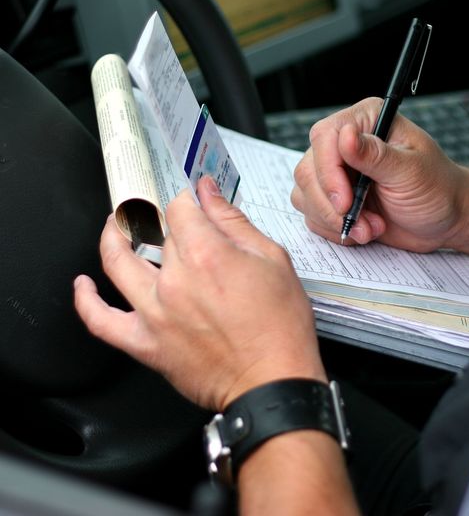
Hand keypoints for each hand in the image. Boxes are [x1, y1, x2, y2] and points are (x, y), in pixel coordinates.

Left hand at [74, 177, 325, 411]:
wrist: (274, 382)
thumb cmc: (280, 326)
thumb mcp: (272, 260)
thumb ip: (234, 222)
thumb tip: (209, 193)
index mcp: (206, 254)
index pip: (179, 208)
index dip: (186, 198)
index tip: (192, 200)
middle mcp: (174, 280)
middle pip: (156, 233)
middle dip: (165, 220)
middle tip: (172, 219)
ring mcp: (154, 313)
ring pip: (116, 263)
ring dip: (111, 237)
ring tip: (114, 227)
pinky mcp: (146, 344)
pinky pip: (101, 322)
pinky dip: (86, 301)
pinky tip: (84, 285)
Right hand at [291, 97, 468, 251]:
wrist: (445, 219)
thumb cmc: (438, 189)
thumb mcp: (411, 172)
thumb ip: (376, 155)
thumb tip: (345, 137)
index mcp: (367, 121)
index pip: (325, 138)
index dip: (328, 172)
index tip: (345, 202)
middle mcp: (346, 143)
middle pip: (308, 170)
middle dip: (331, 204)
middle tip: (361, 222)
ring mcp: (337, 172)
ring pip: (305, 194)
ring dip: (335, 220)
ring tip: (371, 227)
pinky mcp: (334, 197)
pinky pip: (313, 214)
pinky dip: (335, 229)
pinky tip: (364, 230)